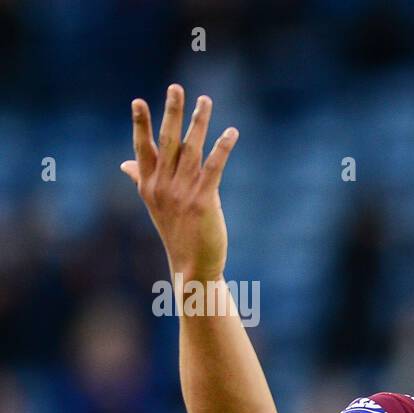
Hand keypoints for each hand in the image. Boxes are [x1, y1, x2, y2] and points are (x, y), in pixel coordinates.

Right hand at [120, 84, 237, 283]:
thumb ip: (140, 179)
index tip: (138, 101)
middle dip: (171, 113)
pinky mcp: (204, 200)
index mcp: (148, 185)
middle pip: (167, 142)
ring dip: (199, 122)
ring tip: (205, 100)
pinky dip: (222, 148)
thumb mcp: (154, 204)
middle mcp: (162, 185)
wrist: (192, 265)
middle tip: (176, 87)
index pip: (143, 148)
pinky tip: (231, 133)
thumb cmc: (175, 232)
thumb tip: (124, 163)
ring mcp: (182, 192)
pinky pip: (214, 167)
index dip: (140, 124)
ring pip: (191, 149)